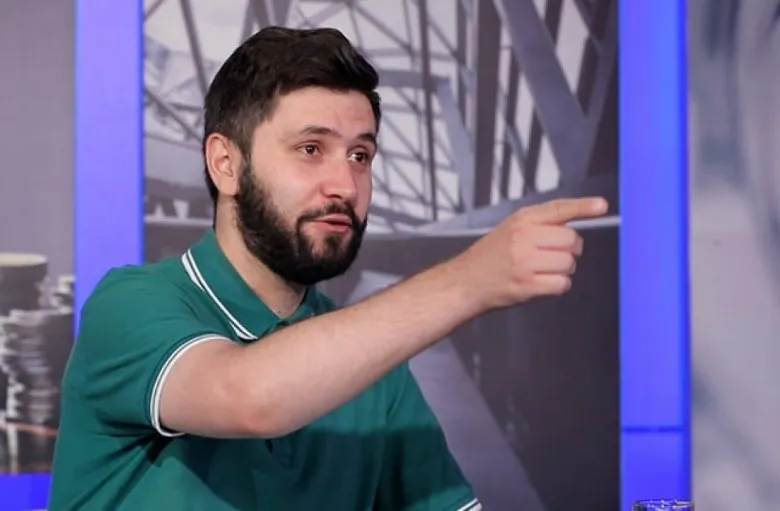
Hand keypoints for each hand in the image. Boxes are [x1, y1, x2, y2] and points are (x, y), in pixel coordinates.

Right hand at [455, 197, 608, 309]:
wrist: (467, 281)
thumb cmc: (491, 255)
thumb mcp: (510, 228)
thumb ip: (539, 224)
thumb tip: (572, 227)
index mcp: (521, 220)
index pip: (559, 209)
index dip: (583, 207)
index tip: (601, 206)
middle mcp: (524, 238)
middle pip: (571, 241)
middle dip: (569, 250)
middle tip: (553, 255)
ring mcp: (526, 262)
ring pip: (569, 263)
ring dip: (563, 270)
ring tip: (543, 270)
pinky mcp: (528, 284)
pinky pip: (562, 284)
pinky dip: (558, 285)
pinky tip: (543, 283)